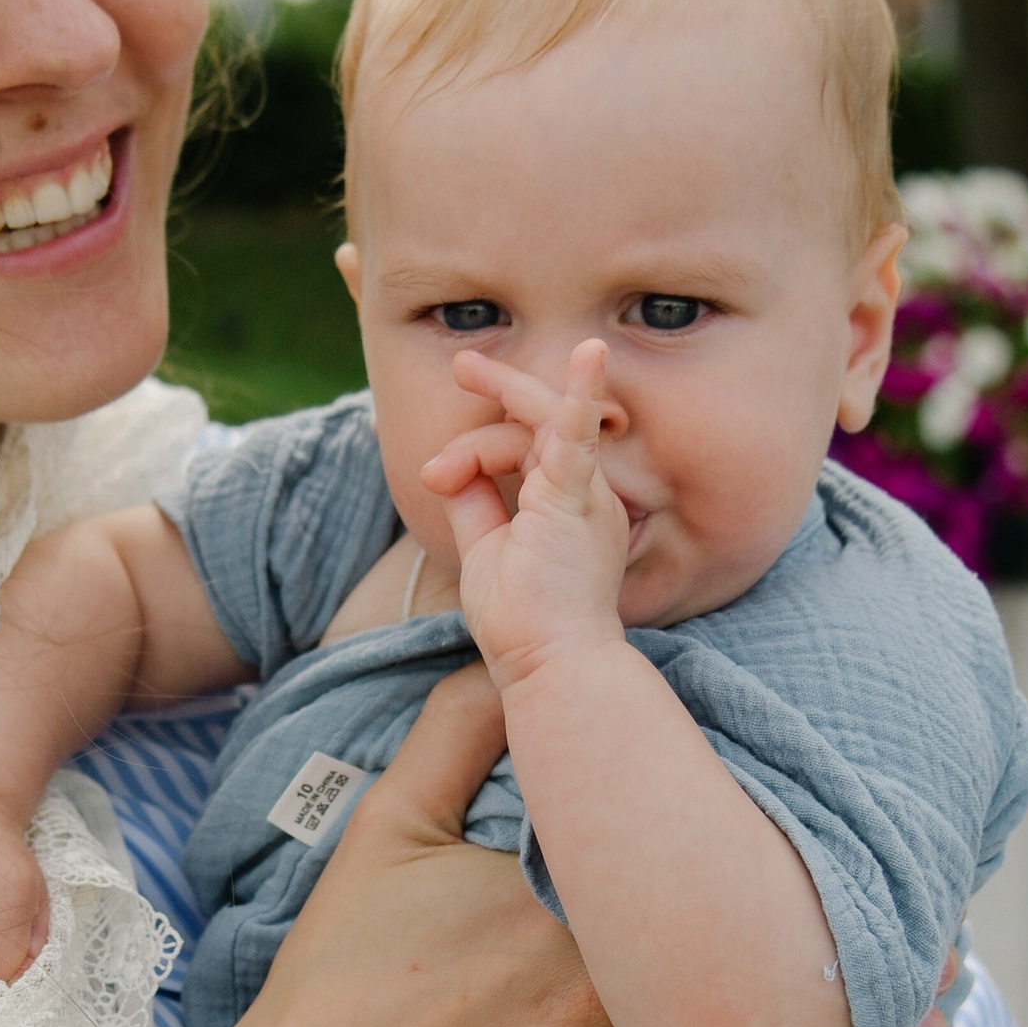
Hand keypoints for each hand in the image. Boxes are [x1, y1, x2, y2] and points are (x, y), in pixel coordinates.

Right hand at [165, 669, 930, 1026]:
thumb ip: (454, 735)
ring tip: (936, 1025)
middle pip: (758, 958)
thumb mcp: (382, 832)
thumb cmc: (338, 979)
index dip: (778, 844)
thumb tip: (511, 655)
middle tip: (937, 931)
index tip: (845, 823)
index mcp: (570, 902)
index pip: (696, 859)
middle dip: (854, 943)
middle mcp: (613, 993)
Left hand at [419, 342, 628, 683]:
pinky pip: (579, 438)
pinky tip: (590, 357)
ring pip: (540, 423)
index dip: (478, 450)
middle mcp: (590, 494)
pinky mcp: (576, 503)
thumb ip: (474, 503)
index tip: (437, 473)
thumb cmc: (523, 623)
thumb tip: (447, 467)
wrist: (547, 669)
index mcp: (570, 505)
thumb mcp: (485, 549)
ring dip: (500, 399)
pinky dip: (581, 398)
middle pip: (540, 424)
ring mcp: (589, 496)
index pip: (529, 449)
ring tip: (466, 368)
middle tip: (464, 363)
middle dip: (504, 387)